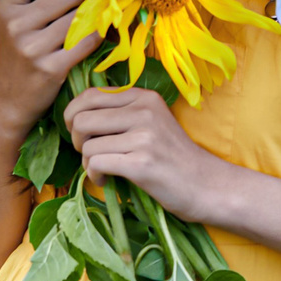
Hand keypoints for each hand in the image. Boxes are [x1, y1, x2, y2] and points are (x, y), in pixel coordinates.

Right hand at [0, 0, 97, 138]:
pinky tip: (92, 38)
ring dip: (91, 17)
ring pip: (81, 16)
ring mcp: (31, 47)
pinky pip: (88, 41)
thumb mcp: (12, 19)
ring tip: (85, 23)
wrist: (9, 101)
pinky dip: (96, 37)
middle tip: (85, 3)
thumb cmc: (17, 53)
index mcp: (3, 4)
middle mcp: (14, 23)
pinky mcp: (50, 69)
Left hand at [65, 87, 232, 219]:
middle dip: (76, 139)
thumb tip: (78, 114)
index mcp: (144, 97)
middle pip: (82, 119)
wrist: (207, 184)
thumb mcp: (153, 122)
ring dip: (87, 162)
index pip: (90, 95)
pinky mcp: (141, 163)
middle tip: (88, 153)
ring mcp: (144, 137)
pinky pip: (96, 164)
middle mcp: (144, 112)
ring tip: (103, 169)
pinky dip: (94, 175)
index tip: (79, 132)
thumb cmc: (175, 157)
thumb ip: (123, 113)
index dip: (73, 114)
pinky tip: (107, 179)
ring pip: (87, 145)